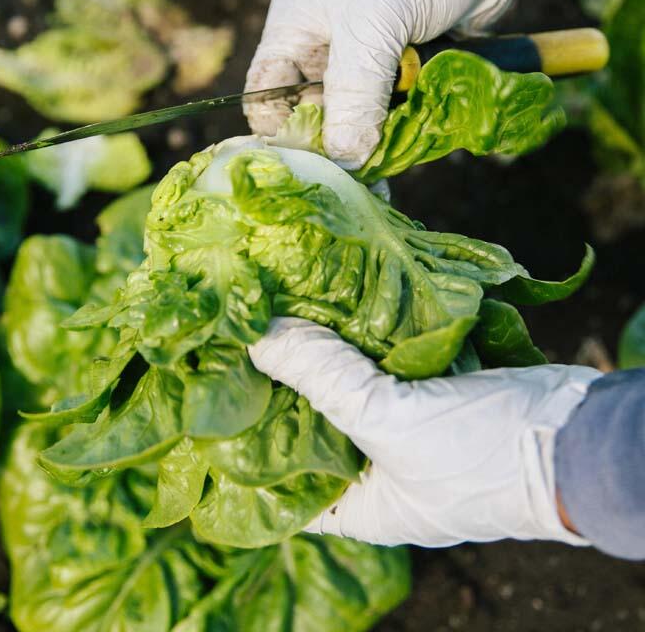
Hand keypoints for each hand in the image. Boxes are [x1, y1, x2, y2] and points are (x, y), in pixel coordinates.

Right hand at [244, 0, 528, 168]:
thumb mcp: (374, 22)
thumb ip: (355, 91)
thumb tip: (344, 157)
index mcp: (294, 31)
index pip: (267, 92)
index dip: (280, 128)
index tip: (308, 160)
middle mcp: (320, 52)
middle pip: (310, 115)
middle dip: (328, 144)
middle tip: (348, 173)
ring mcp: (360, 66)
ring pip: (350, 122)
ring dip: (366, 142)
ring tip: (378, 167)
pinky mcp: (394, 78)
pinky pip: (383, 117)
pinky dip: (392, 134)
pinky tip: (401, 151)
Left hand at [248, 317, 600, 548]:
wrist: (582, 435)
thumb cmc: (485, 457)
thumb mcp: (393, 425)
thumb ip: (325, 382)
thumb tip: (259, 338)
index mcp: (358, 502)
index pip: (282, 479)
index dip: (245, 441)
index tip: (215, 393)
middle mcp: (375, 466)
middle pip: (311, 419)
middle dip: (284, 378)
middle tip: (240, 332)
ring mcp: (404, 425)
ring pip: (348, 382)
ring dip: (322, 346)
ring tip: (275, 304)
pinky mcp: (429, 389)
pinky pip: (384, 359)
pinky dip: (364, 331)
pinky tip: (335, 294)